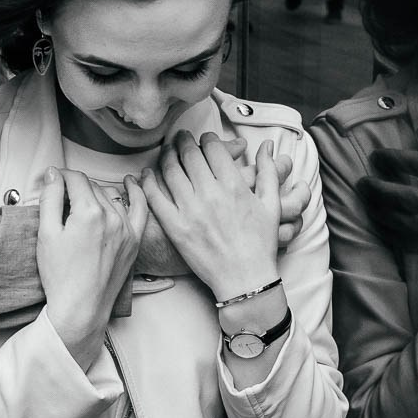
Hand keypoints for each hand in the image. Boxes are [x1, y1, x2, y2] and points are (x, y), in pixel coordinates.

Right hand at [38, 169, 147, 370]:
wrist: (80, 308)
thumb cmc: (61, 276)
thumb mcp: (46, 234)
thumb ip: (49, 198)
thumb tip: (53, 174)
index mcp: (89, 213)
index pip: (75, 179)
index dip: (59, 176)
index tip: (51, 181)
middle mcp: (112, 217)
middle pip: (91, 186)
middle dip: (74, 186)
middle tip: (59, 196)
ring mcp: (127, 229)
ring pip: (111, 196)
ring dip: (95, 192)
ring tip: (80, 200)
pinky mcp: (134, 241)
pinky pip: (140, 208)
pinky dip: (136, 193)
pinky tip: (131, 183)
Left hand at [135, 140, 306, 272]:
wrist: (245, 279)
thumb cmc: (260, 244)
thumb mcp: (272, 205)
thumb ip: (269, 171)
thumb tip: (267, 146)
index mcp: (234, 185)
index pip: (213, 148)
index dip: (207, 138)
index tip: (205, 139)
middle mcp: (210, 194)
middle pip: (189, 155)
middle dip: (184, 141)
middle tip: (181, 137)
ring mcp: (190, 211)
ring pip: (170, 171)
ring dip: (166, 155)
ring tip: (167, 150)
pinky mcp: (176, 228)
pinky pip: (155, 198)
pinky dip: (147, 182)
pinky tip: (146, 174)